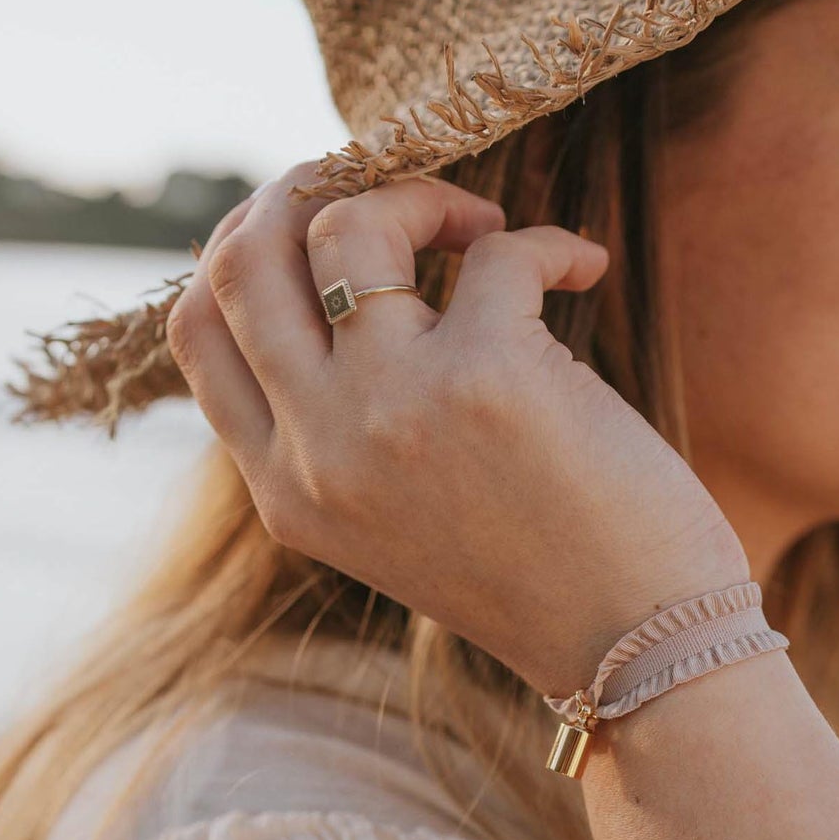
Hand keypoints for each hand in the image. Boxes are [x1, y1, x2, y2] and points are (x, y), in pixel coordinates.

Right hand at [164, 160, 749, 697]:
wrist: (638, 651)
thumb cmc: (542, 583)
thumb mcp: (400, 524)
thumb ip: (346, 433)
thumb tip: (351, 285)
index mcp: (290, 493)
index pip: (200, 334)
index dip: (244, 251)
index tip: (312, 223)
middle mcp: (322, 451)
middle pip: (242, 263)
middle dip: (302, 188)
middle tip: (389, 190)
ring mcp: (395, 410)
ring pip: (346, 227)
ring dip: (422, 198)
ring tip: (485, 231)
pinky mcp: (488, 376)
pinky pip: (496, 250)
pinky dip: (547, 242)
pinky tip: (581, 270)